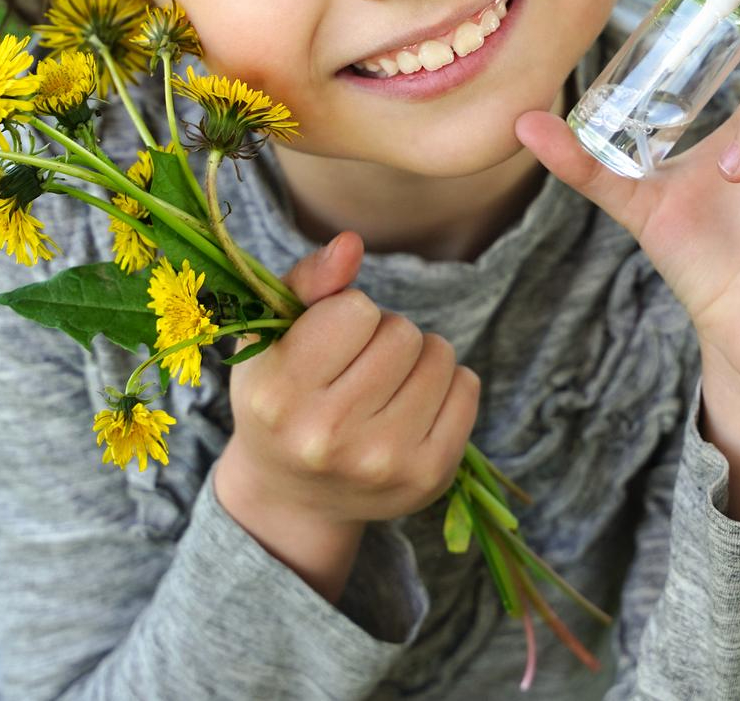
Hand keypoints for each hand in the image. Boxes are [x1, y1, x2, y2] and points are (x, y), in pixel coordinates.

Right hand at [213, 231, 481, 530]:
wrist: (293, 497)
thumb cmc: (281, 399)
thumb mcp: (271, 338)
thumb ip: (306, 281)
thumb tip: (351, 243)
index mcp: (280, 395)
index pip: (355, 310)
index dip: (348, 313)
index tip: (331, 342)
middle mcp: (328, 436)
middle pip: (401, 333)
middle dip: (385, 335)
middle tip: (358, 368)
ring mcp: (383, 462)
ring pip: (440, 355)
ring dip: (418, 357)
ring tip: (385, 385)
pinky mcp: (428, 475)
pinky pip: (468, 388)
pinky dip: (446, 385)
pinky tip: (410, 406)